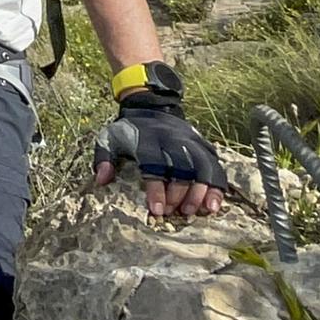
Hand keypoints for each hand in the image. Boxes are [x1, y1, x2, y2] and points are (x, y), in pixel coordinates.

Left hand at [93, 91, 226, 217]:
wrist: (150, 106)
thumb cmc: (128, 130)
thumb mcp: (108, 138)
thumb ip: (103, 158)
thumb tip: (102, 180)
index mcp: (147, 138)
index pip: (154, 163)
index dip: (157, 188)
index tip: (157, 210)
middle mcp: (172, 138)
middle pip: (182, 166)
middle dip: (180, 193)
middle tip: (176, 213)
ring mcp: (191, 140)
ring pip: (203, 165)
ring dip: (203, 190)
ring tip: (200, 211)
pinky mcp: (203, 144)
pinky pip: (216, 165)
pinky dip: (218, 185)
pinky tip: (214, 204)